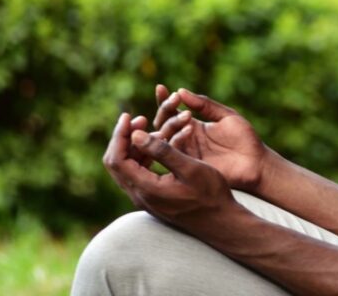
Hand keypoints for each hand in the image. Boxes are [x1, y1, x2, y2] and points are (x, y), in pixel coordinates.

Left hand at [104, 113, 234, 229]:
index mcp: (146, 189)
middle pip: (116, 163)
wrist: (221, 222)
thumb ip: (162, 151)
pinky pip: (138, 173)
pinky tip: (158, 145)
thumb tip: (136, 135)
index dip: (120, 135)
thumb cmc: (210, 195)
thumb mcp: (189, 169)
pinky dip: (142, 156)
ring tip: (151, 129)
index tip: (129, 115)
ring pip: (126, 168)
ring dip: (134, 147)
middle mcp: (140, 196)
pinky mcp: (153, 198)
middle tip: (140, 119)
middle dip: (124, 138)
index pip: (117, 159)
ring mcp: (145, 199)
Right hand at [151, 85, 267, 191]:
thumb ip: (204, 104)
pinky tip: (189, 128)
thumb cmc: (244, 139)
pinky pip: (175, 152)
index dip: (164, 100)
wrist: (256, 163)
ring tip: (187, 115)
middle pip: (163, 123)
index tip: (160, 87)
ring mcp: (186, 153)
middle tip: (175, 100)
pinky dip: (178, 139)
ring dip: (171, 123)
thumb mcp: (225, 116)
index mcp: (192, 126)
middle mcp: (185, 139)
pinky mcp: (189, 165)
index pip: (171, 112)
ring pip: (166, 137)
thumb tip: (181, 91)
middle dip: (166, 110)